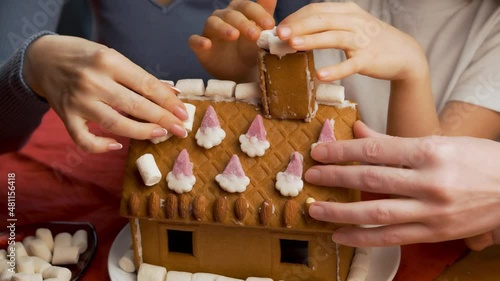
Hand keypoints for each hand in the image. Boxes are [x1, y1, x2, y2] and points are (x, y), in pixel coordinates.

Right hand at [23, 35, 187, 152]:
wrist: (42, 58)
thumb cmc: (85, 56)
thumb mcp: (113, 57)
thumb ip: (140, 76)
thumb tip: (172, 94)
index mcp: (108, 61)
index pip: (147, 85)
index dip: (168, 102)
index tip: (183, 113)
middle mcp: (93, 81)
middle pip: (136, 106)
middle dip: (163, 119)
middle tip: (180, 129)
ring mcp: (78, 101)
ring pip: (116, 124)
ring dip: (142, 132)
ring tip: (160, 134)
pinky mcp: (65, 116)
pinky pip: (84, 140)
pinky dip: (101, 147)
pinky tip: (117, 146)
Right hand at [189, 0, 276, 81]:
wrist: (239, 72)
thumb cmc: (250, 49)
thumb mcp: (262, 35)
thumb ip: (266, 16)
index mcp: (239, 11)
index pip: (248, 7)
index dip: (258, 14)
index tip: (270, 25)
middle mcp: (223, 17)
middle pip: (232, 14)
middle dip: (244, 23)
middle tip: (255, 35)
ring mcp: (210, 31)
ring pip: (213, 23)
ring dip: (223, 28)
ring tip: (233, 35)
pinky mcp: (200, 47)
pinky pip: (195, 40)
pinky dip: (199, 41)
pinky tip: (206, 44)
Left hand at [277, 2, 427, 81]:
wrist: (404, 54)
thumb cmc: (370, 40)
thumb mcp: (350, 24)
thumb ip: (327, 24)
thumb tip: (296, 30)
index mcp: (347, 11)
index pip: (316, 9)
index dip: (296, 17)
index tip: (279, 27)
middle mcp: (354, 21)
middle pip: (322, 19)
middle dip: (299, 25)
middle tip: (280, 34)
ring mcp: (362, 40)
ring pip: (334, 37)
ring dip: (312, 40)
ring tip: (293, 45)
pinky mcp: (369, 59)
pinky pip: (350, 65)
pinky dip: (335, 70)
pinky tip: (320, 75)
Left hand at [304, 121, 499, 247]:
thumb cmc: (476, 159)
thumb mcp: (438, 141)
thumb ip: (393, 140)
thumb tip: (357, 130)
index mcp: (431, 152)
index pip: (375, 150)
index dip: (342, 151)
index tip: (319, 152)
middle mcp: (430, 181)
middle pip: (371, 179)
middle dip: (335, 177)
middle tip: (311, 175)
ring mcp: (432, 211)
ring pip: (376, 212)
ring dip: (340, 211)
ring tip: (315, 209)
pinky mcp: (435, 233)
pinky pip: (391, 237)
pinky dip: (363, 237)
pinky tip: (340, 234)